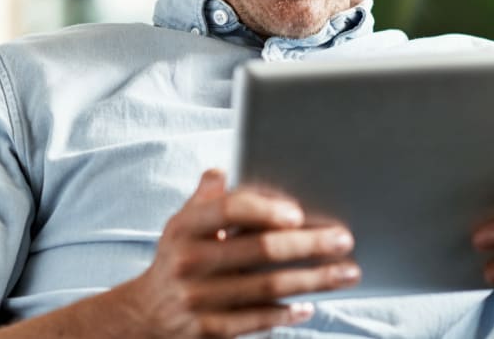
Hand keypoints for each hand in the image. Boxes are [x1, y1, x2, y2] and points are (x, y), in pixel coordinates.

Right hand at [122, 169, 358, 337]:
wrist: (147, 312)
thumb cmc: (178, 256)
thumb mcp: (182, 222)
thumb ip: (207, 197)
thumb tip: (222, 171)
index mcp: (185, 227)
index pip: (228, 210)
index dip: (264, 210)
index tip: (298, 212)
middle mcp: (189, 262)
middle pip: (259, 250)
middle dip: (308, 244)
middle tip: (344, 239)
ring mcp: (199, 298)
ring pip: (267, 287)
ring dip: (313, 279)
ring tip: (346, 272)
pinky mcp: (209, 329)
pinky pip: (257, 320)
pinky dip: (286, 312)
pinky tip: (310, 304)